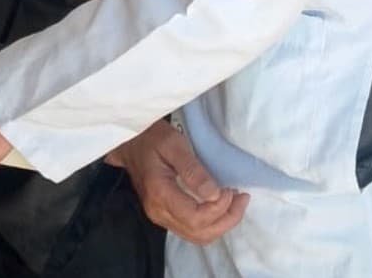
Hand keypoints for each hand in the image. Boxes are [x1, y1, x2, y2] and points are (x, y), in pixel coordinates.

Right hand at [107, 120, 248, 244]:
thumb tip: (214, 194)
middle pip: (199, 233)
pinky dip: (210, 223)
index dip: (219, 209)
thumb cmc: (152, 136)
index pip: (195, 218)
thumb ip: (193, 170)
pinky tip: (220, 205)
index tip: (231, 189)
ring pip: (197, 236)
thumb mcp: (173, 143)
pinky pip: (191, 230)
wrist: (129, 141)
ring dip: (221, 224)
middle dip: (227, 220)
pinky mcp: (163, 215)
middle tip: (242, 198)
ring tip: (236, 202)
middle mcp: (158, 212)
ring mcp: (159, 216)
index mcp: (159, 193)